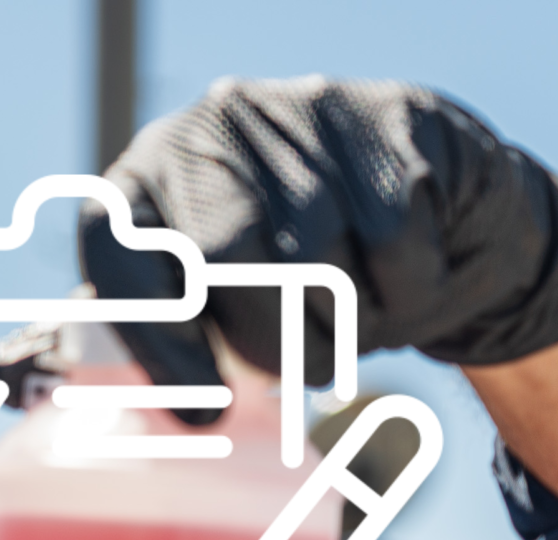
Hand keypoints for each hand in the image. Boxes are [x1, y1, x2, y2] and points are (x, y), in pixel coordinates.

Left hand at [79, 77, 557, 420]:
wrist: (441, 205)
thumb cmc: (310, 273)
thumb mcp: (230, 299)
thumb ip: (180, 334)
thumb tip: (148, 406)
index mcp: (149, 174)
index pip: (116, 246)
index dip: (154, 338)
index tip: (204, 412)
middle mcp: (213, 124)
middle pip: (223, 251)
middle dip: (269, 338)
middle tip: (301, 373)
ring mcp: (302, 109)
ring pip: (314, 255)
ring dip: (346, 326)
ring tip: (358, 320)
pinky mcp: (390, 117)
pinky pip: (394, 244)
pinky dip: (409, 294)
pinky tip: (408, 282)